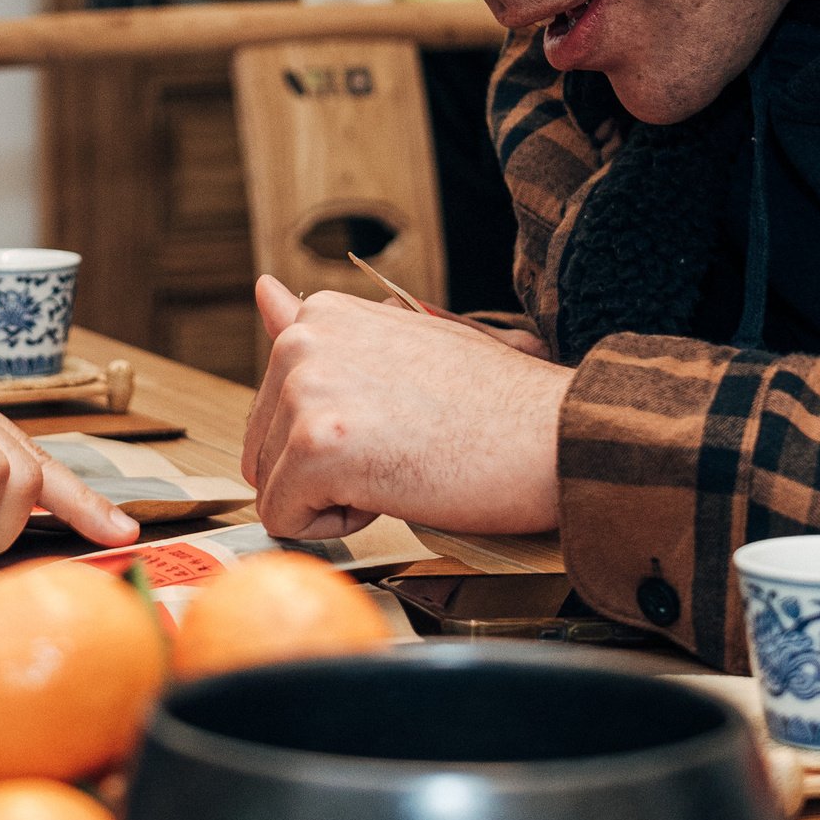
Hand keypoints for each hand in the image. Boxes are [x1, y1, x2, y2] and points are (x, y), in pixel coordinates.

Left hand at [243, 277, 570, 539]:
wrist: (555, 435)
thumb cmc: (492, 402)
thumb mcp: (400, 344)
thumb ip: (326, 331)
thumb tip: (264, 291)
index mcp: (323, 315)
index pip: (274, 406)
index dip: (334, 437)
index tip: (391, 425)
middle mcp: (303, 342)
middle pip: (263, 450)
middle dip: (323, 471)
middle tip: (401, 449)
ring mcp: (306, 391)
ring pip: (274, 488)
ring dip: (333, 498)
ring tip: (402, 463)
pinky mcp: (317, 446)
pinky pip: (286, 521)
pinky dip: (337, 528)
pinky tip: (395, 489)